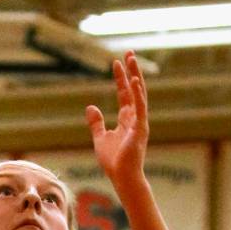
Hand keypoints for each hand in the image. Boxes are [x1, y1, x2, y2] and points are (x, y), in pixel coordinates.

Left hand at [85, 51, 148, 188]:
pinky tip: (133, 80)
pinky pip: (140, 108)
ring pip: (139, 94)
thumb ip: (96, 123)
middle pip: (134, 89)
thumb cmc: (113, 162)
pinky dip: (137, 94)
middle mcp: (136, 118)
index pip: (124, 94)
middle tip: (129, 52)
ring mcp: (139, 122)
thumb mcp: (100, 138)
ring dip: (135, 76)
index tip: (116, 62)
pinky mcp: (140, 130)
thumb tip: (90, 106)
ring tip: (131, 59)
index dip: (120, 78)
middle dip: (131, 70)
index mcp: (127, 119)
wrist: (122, 177)